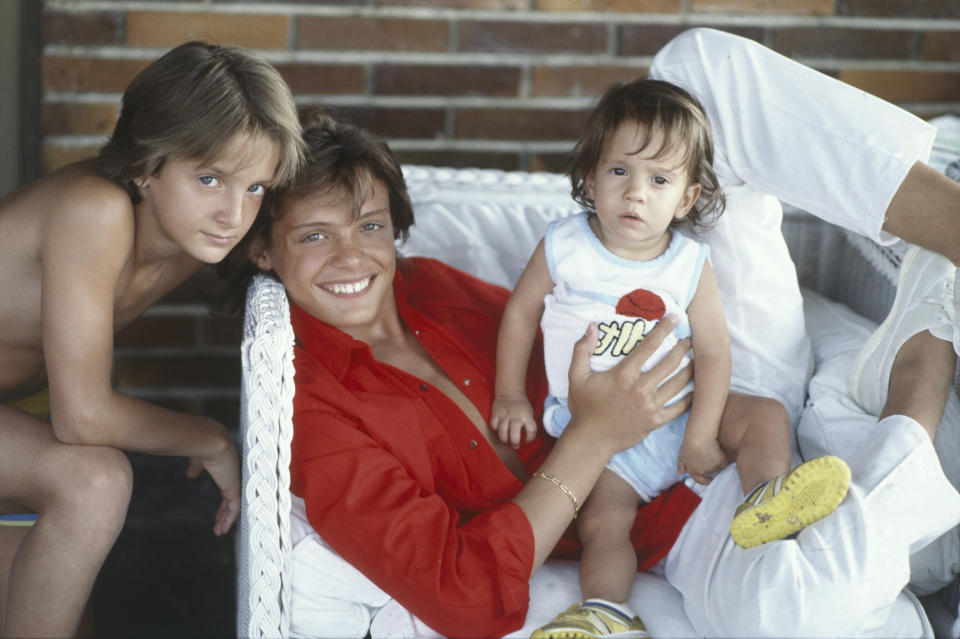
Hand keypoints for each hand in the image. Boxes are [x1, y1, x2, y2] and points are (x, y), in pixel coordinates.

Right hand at [186, 434, 240, 535]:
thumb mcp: (198, 460)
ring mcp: (236, 482)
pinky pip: (235, 508)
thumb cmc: (203, 445)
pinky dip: (229, 520)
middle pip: (232, 499)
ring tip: (219, 531)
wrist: (209, 440)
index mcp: (227, 469)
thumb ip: (197, 468)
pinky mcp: (234, 487)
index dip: (223, 502)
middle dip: (225, 513)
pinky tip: (223, 529)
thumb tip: (191, 475)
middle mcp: (234, 476)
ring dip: (226, 520)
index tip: (218, 512)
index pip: (228, 488)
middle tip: (219, 523)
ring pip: (234, 506)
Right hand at [491, 394, 537, 447]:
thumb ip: (528, 424)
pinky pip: (493, 425)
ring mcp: (504, 415)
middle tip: (515, 445)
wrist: (510, 392)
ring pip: (502, 431)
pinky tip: (499, 431)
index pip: (532, 430)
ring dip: (504, 440)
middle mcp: (516, 416)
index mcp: (526, 416)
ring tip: (506, 441)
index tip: (527, 441)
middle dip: (515, 442)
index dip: (531, 438)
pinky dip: (495, 430)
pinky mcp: (495, 413)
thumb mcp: (529, 413)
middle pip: (515, 434)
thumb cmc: (521, 405)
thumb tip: (526, 438)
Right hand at [566, 317, 692, 454]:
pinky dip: (690, 399)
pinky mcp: (655, 421)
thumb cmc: (583, 407)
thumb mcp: (576, 376)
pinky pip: (678, 408)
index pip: (648, 346)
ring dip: (690, 370)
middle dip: (683, 348)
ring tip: (697, 361)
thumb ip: (582, 350)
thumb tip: (592, 327)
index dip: (663, 330)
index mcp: (624, 375)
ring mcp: (650, 406)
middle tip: (691, 340)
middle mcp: (640, 388)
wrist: (591, 440)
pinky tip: (696, 390)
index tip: (675, 318)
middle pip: (669, 363)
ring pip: (677, 384)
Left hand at [678, 435, 728, 484]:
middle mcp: (703, 472)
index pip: (700, 481)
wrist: (699, 437)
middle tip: (712, 460)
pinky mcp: (721, 462)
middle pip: (710, 473)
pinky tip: (719, 450)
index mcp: (693, 471)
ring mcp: (712, 468)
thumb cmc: (689, 444)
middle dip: (712, 468)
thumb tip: (680, 473)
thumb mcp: (682, 455)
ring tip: (713, 451)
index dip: (705, 481)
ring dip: (717, 462)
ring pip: (718, 467)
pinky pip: (724, 462)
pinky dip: (723, 458)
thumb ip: (681, 465)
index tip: (710, 479)